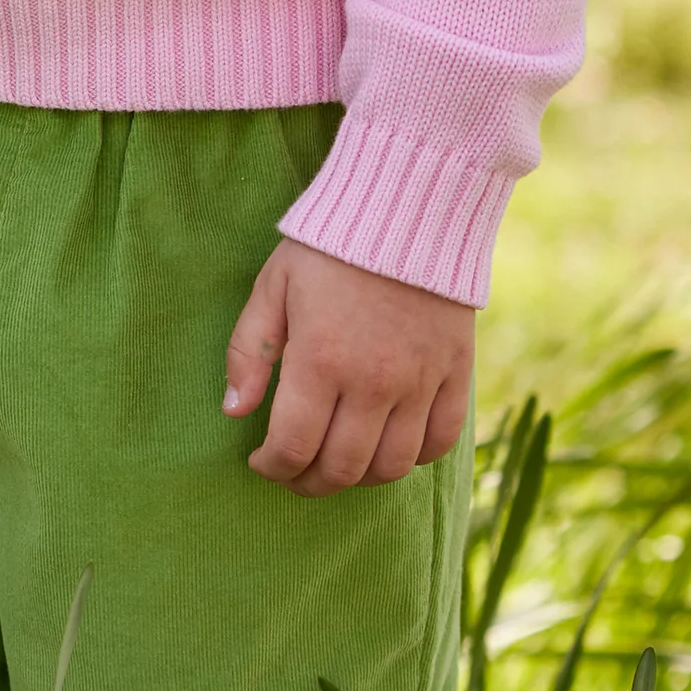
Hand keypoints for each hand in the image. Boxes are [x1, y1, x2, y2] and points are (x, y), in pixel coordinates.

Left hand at [224, 237, 473, 493]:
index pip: (294, 447)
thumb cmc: (329, 248)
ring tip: (337, 465)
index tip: (261, 462)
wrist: (411, 208)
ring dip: (359, 478)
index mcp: (321, 361)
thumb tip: (233, 411)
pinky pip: (441, 441)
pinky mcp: (456, 373)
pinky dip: (415, 458)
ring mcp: (421, 382)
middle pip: (342, 467)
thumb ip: (248, 352)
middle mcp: (374, 382)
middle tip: (294, 473)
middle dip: (309, 482)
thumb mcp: (272, 287)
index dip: (272, 467)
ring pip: (392, 466)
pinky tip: (389, 448)